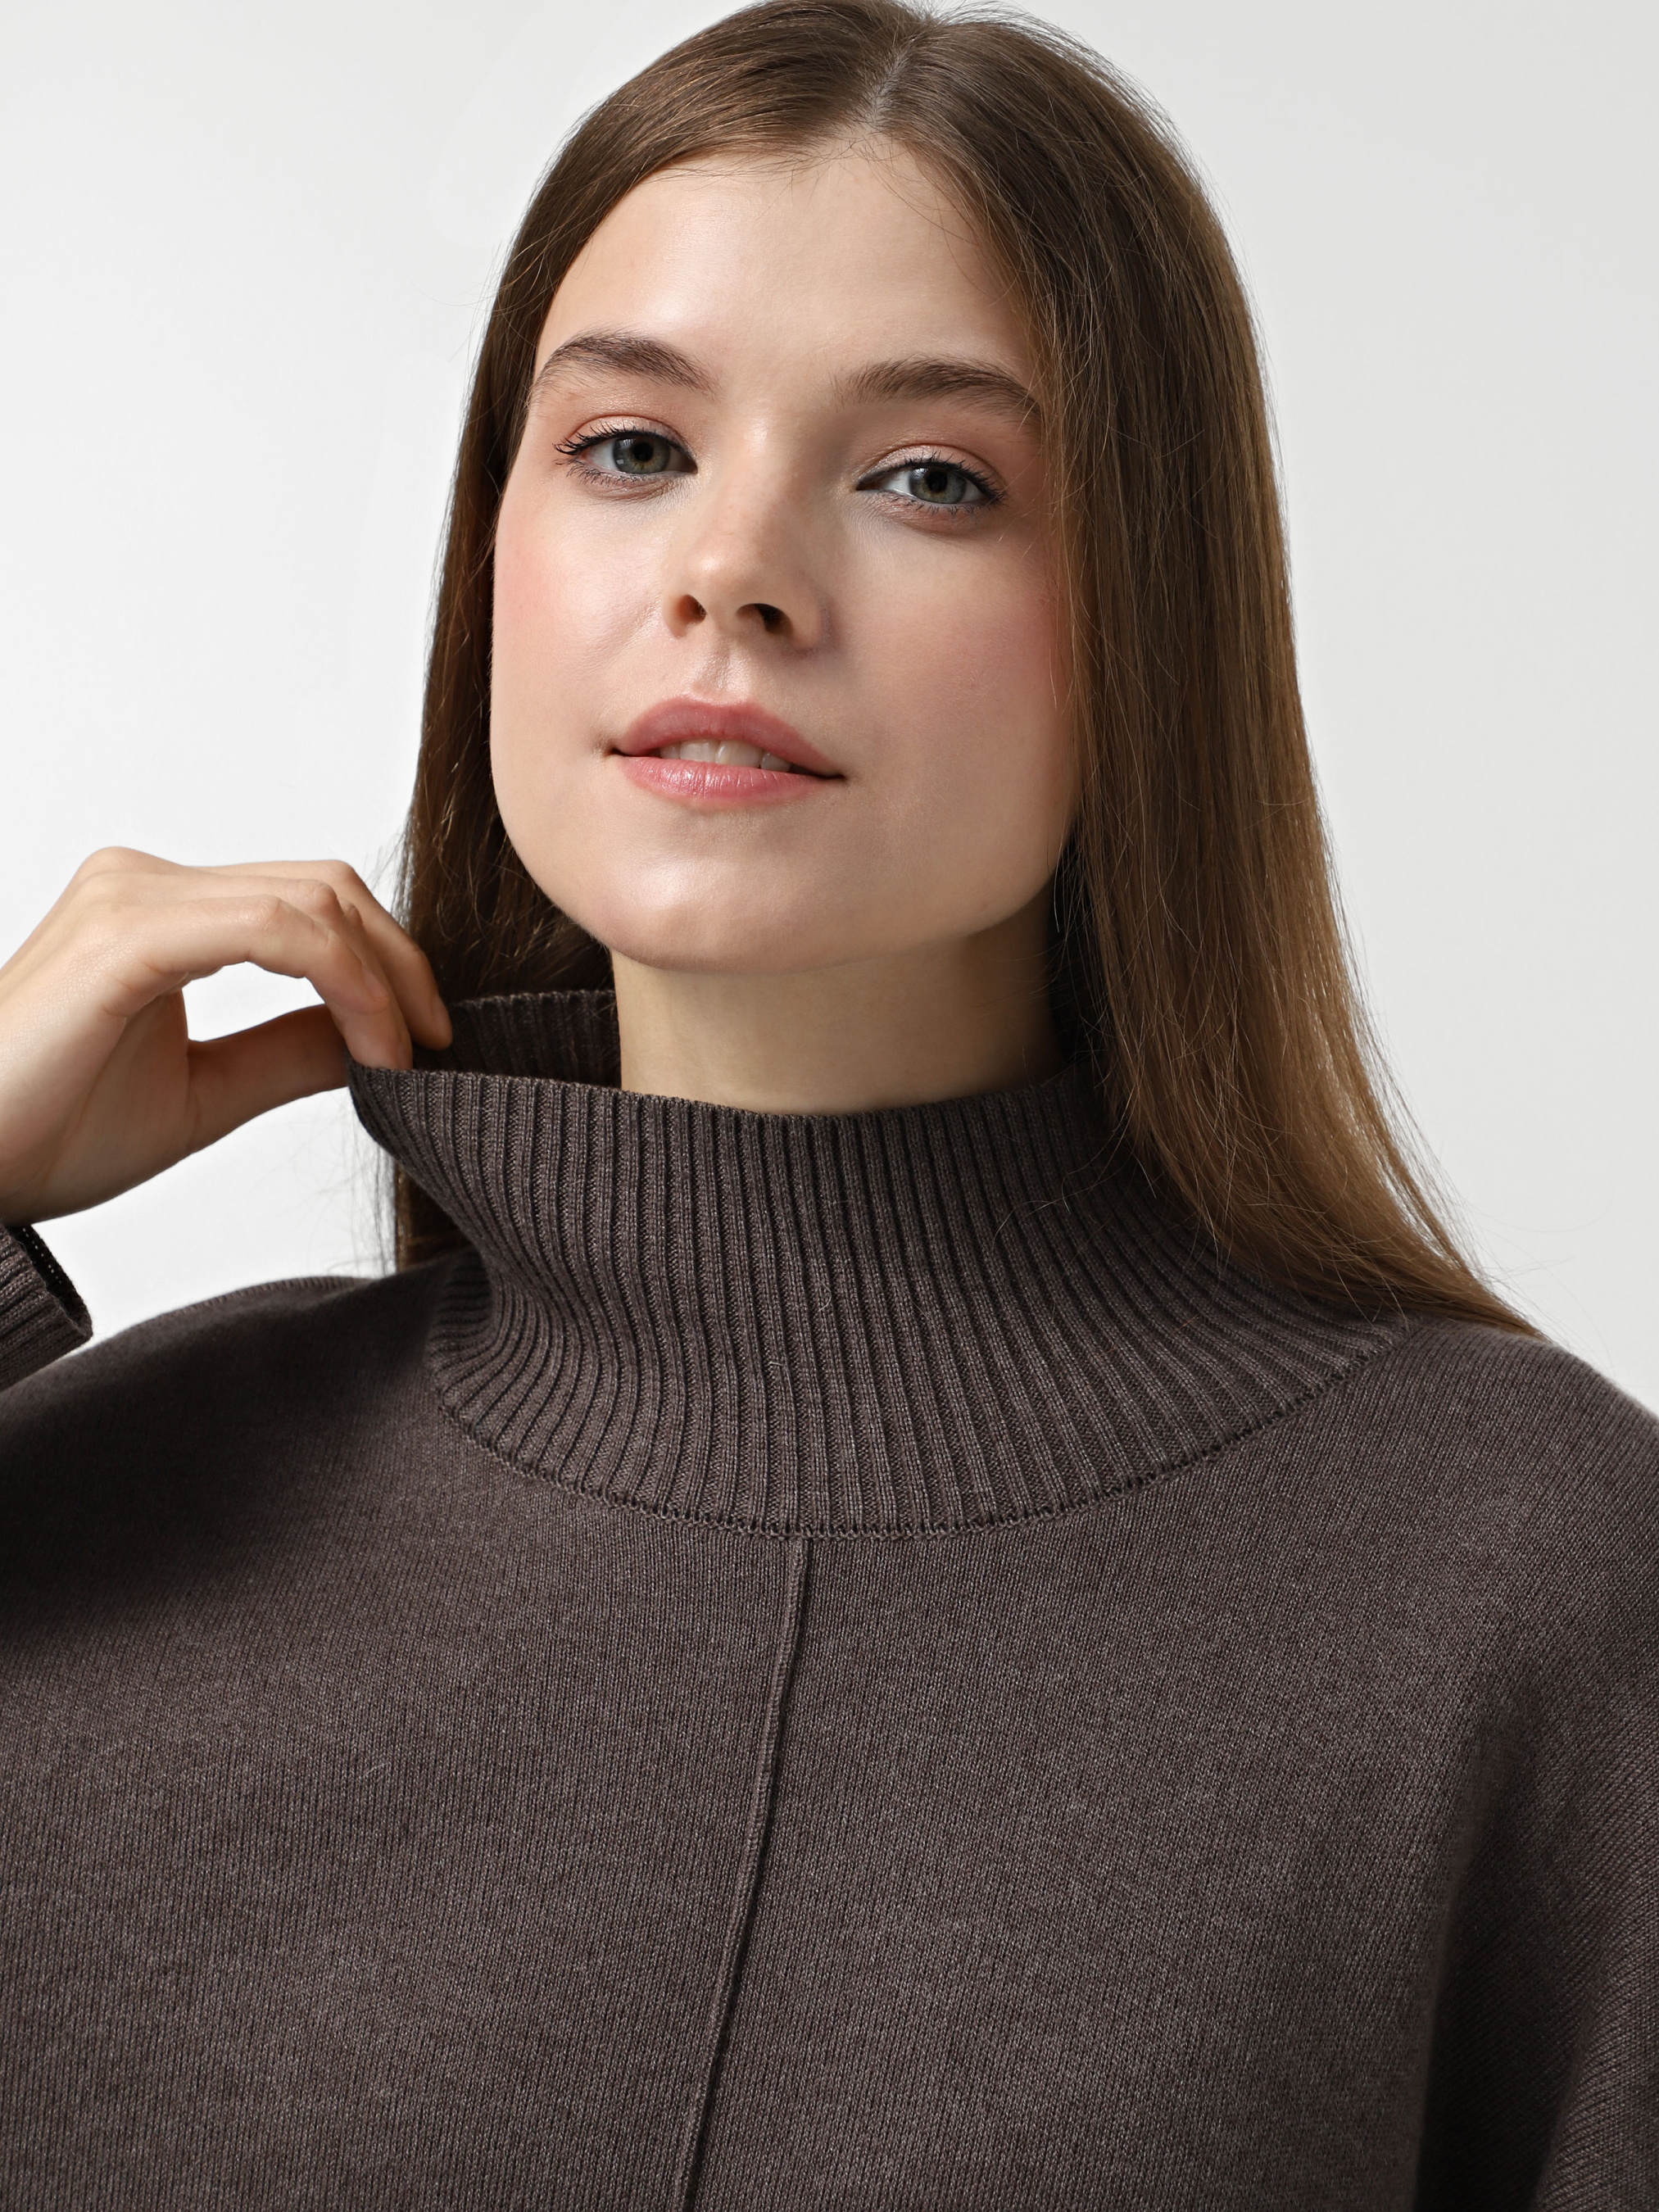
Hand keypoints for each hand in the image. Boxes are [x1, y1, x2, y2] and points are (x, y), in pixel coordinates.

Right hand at [0, 848, 450, 1224]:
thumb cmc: (46, 1134)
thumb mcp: (202, 1093)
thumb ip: (286, 1053)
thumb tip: (373, 1037)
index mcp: (160, 912)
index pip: (310, 901)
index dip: (388, 962)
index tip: (428, 1042)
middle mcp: (145, 883)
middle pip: (324, 887)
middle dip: (402, 963)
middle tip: (437, 1043)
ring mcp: (131, 896)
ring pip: (311, 900)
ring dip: (383, 977)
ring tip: (404, 1056)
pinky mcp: (125, 934)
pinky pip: (275, 929)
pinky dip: (344, 980)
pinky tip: (371, 1048)